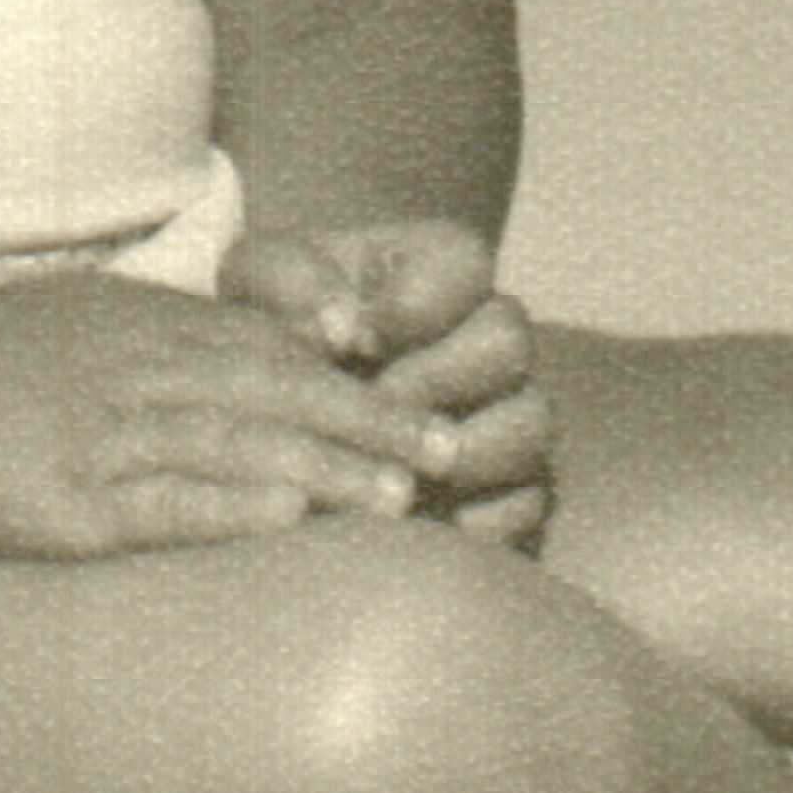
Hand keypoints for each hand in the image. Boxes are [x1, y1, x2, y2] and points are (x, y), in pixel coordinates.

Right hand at [0, 265, 463, 561]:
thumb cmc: (2, 349)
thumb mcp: (106, 315)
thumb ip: (188, 334)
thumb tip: (278, 357)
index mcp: (158, 332)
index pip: (283, 358)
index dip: (363, 388)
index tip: (433, 415)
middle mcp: (147, 377)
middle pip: (279, 396)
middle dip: (369, 427)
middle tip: (447, 456)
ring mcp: (110, 439)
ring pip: (236, 447)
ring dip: (324, 471)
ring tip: (397, 500)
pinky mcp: (69, 503)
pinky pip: (161, 504)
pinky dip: (228, 510)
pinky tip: (286, 523)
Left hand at [223, 220, 551, 547]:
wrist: (275, 403)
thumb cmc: (272, 322)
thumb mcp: (261, 281)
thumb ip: (292, 284)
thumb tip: (341, 326)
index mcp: (440, 265)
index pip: (466, 267)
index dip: (411, 308)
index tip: (351, 340)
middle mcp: (489, 335)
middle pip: (510, 343)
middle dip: (438, 378)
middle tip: (375, 408)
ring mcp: (509, 412)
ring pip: (532, 425)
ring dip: (463, 453)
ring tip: (394, 474)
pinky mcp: (511, 490)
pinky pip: (526, 507)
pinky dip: (475, 521)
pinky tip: (413, 527)